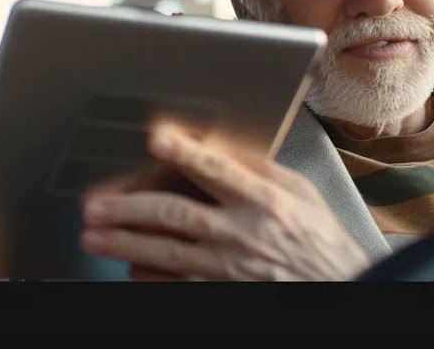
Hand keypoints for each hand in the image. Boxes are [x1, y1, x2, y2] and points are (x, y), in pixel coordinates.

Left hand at [79, 122, 370, 280]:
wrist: (341, 288)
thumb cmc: (320, 240)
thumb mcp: (301, 194)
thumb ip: (259, 168)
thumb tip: (215, 142)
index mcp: (264, 201)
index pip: (218, 170)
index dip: (184, 153)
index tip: (154, 138)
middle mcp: (244, 235)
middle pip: (177, 216)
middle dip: (130, 208)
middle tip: (94, 205)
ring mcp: (230, 270)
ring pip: (167, 255)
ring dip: (125, 245)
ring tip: (92, 236)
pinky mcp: (224, 295)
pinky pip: (176, 288)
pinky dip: (147, 277)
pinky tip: (127, 266)